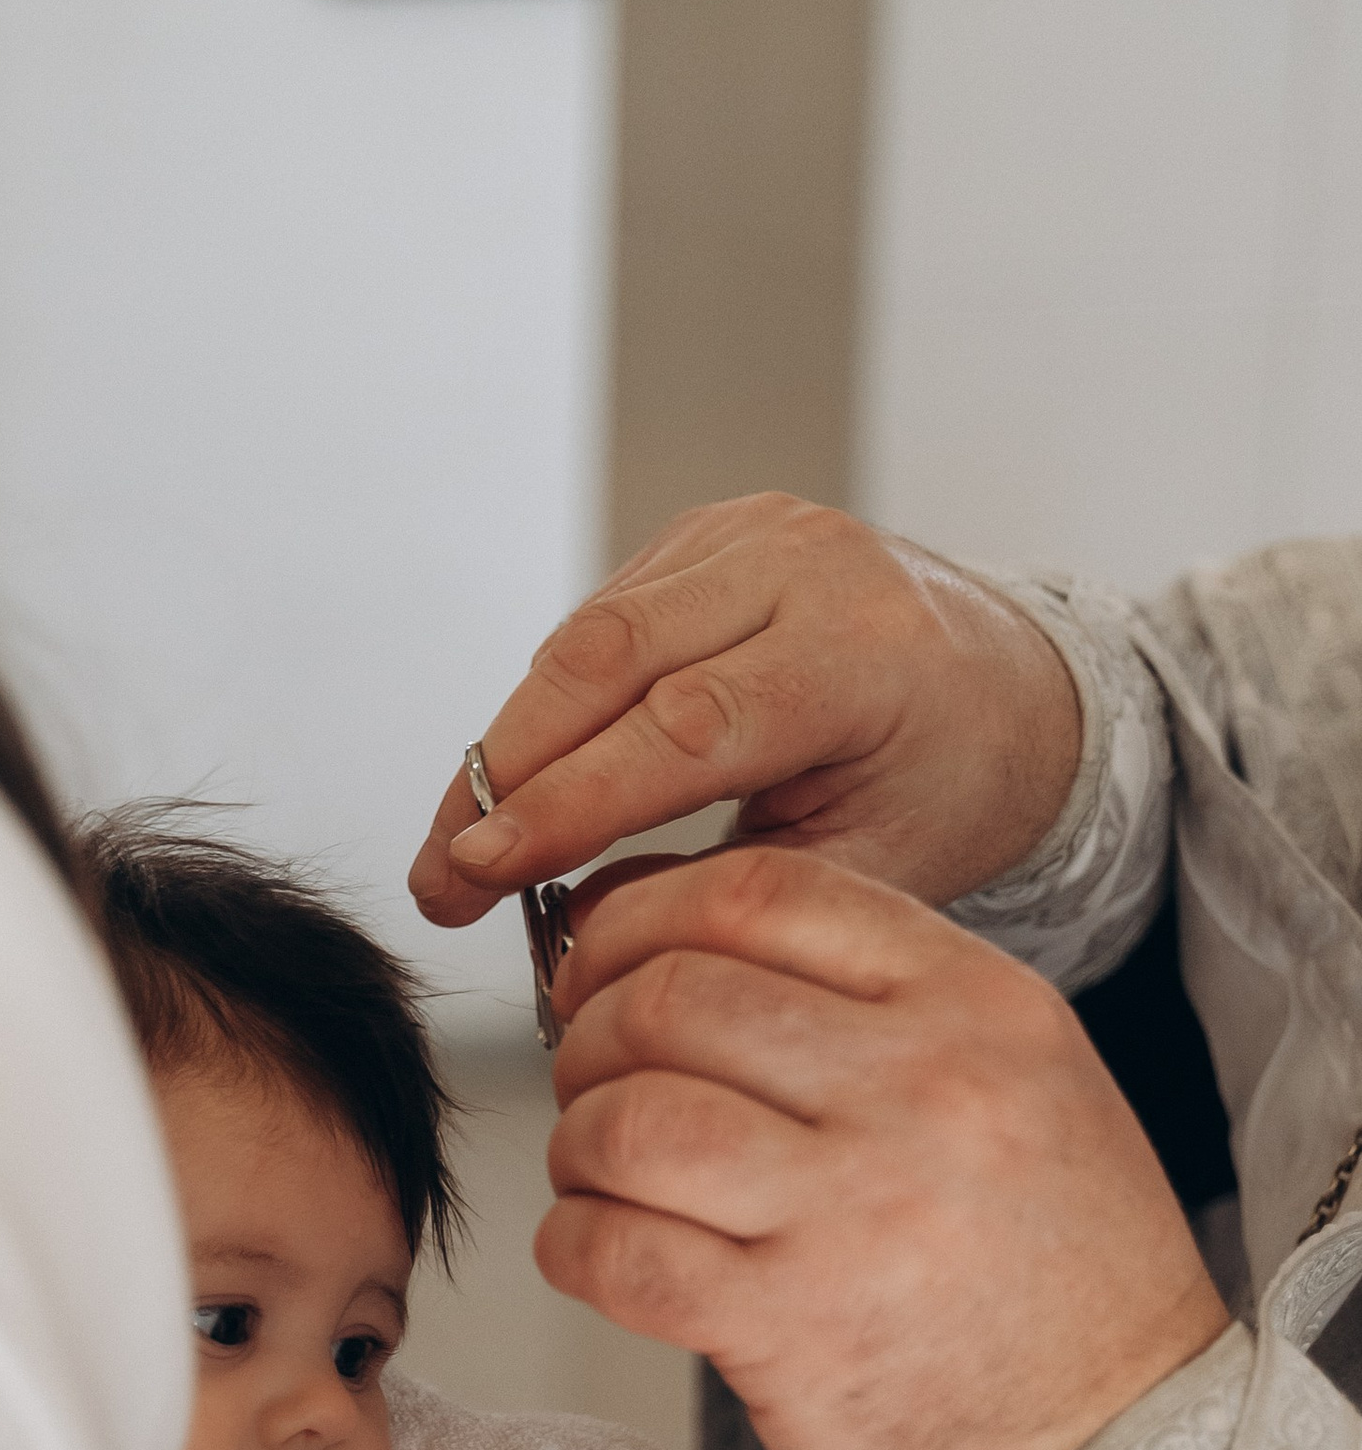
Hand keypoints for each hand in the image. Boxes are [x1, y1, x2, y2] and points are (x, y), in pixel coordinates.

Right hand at [409, 495, 1084, 929]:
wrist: (1010, 690)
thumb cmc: (949, 788)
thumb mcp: (868, 870)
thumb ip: (732, 892)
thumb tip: (576, 915)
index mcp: (867, 650)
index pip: (685, 726)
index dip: (568, 803)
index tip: (477, 872)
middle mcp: (808, 564)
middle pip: (608, 659)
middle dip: (503, 777)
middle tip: (438, 879)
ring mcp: (751, 534)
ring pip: (584, 638)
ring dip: (508, 748)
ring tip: (460, 850)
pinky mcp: (709, 536)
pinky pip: (597, 624)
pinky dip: (548, 709)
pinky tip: (523, 786)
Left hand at [538, 845, 1230, 1449]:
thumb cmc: (1057, 1276)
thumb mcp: (1020, 1084)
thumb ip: (878, 1005)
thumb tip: (677, 957)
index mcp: (975, 1006)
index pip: (759, 893)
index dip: (641, 920)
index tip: (604, 968)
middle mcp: (918, 1090)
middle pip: (668, 998)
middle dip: (592, 1038)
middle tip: (594, 1086)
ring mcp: (851, 1210)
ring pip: (627, 1121)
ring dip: (578, 1145)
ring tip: (601, 1177)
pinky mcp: (787, 1328)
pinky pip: (615, 1251)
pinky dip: (574, 1245)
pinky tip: (598, 1253)